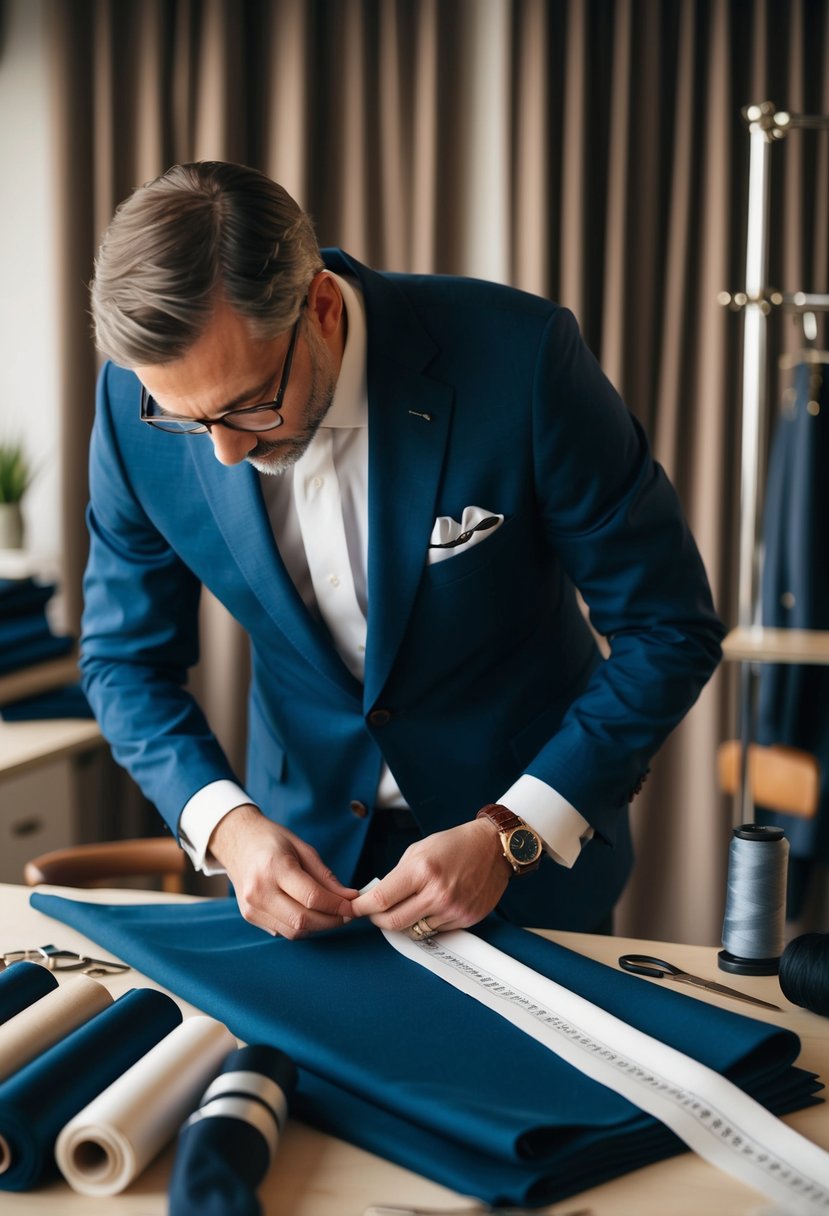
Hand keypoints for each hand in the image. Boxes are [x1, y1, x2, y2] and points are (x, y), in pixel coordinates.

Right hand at [208, 804, 356, 938]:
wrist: (236, 841)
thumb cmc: (272, 840)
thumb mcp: (303, 848)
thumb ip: (325, 876)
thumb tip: (349, 897)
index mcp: (274, 867)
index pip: (312, 897)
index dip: (337, 906)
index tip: (354, 907)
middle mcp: (259, 890)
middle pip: (302, 920)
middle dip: (331, 921)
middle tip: (347, 915)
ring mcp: (251, 906)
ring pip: (293, 931)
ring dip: (318, 927)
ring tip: (331, 914)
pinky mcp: (249, 916)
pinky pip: (282, 930)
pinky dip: (301, 927)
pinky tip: (310, 914)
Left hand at [349, 817, 510, 933]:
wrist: (493, 848)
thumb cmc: (455, 844)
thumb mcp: (418, 850)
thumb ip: (397, 876)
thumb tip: (377, 898)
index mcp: (421, 870)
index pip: (381, 900)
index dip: (362, 908)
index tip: (355, 909)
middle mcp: (437, 892)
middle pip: (393, 923)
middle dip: (378, 919)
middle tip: (375, 912)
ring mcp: (452, 909)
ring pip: (413, 930)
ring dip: (406, 921)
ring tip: (412, 903)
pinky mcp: (465, 920)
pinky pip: (435, 931)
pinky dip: (428, 922)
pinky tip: (434, 905)